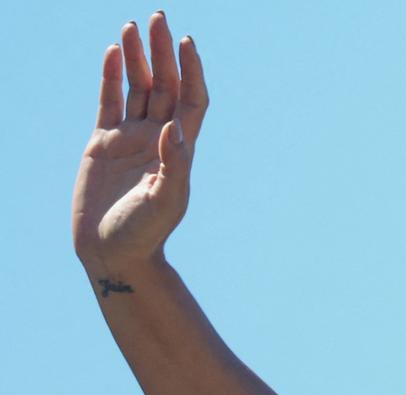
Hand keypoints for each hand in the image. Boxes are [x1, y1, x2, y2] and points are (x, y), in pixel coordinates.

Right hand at [73, 13, 208, 272]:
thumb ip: (173, 165)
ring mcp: (130, 138)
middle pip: (164, 85)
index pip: (191, 99)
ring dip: (137, 58)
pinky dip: (111, 77)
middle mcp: (157, 138)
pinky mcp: (103, 143)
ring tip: (132, 26)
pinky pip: (109, 101)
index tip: (187, 42)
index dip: (191, 71)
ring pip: (137, 88)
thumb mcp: (165, 200)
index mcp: (179, 149)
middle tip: (158, 17)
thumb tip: (173, 130)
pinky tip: (114, 52)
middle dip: (162, 52)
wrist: (113, 251)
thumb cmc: (145, 232)